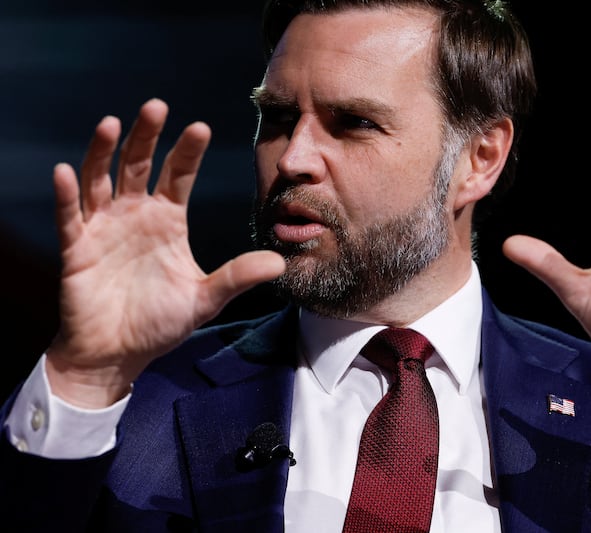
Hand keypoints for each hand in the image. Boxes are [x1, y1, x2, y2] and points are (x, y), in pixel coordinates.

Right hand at [46, 99, 285, 407]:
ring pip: (101, 180)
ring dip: (103, 152)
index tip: (201, 127)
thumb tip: (279, 263)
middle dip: (147, 136)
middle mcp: (135, 216)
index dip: (187, 152)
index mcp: (167, 221)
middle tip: (156, 106)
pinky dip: (66, 195)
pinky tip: (64, 172)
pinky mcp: (77, 249)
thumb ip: (237, 277)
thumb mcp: (205, 298)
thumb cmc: (159, 323)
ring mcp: (104, 228)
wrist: (118, 354)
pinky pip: (69, 217)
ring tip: (111, 124)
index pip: (178, 176)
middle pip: (139, 166)